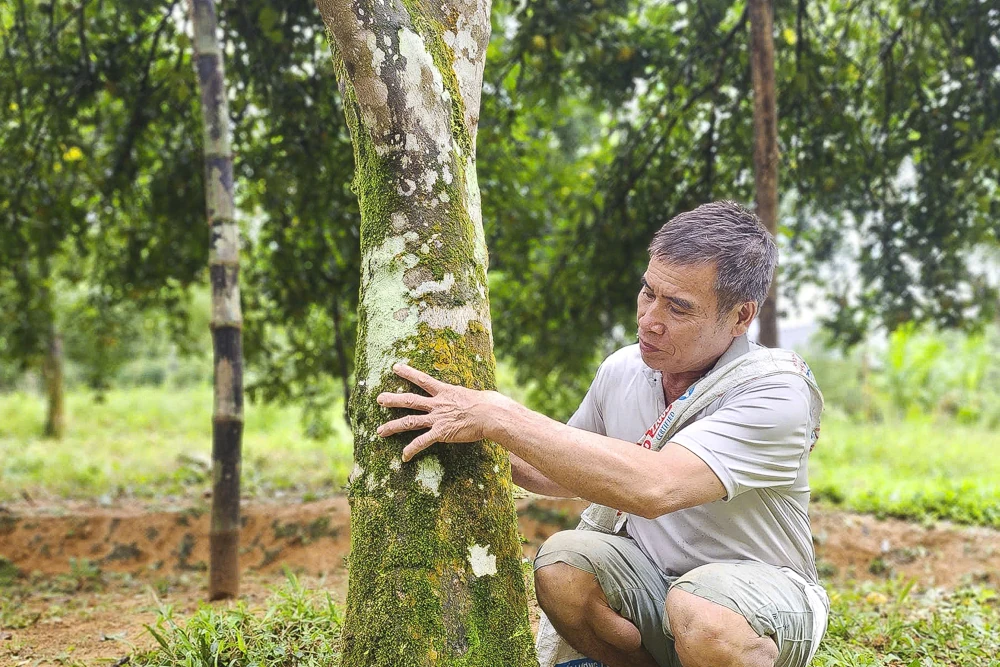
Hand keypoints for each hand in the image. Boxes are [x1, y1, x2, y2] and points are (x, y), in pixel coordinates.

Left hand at [376, 364, 504, 461]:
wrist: (490, 414)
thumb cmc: (489, 404)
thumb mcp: (474, 395)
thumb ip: (466, 397)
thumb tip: (476, 398)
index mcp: (445, 391)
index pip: (422, 379)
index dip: (407, 372)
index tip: (395, 367)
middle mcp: (437, 403)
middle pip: (409, 400)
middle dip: (393, 399)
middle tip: (378, 399)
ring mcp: (437, 418)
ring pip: (410, 421)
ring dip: (393, 426)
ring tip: (379, 431)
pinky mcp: (441, 432)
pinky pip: (422, 441)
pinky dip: (411, 449)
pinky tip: (404, 456)